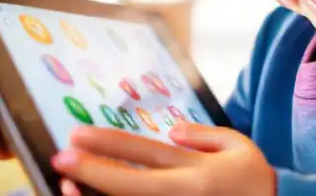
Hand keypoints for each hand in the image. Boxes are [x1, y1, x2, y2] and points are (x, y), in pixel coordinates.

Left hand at [52, 122, 275, 195]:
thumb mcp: (238, 147)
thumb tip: (171, 130)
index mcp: (198, 172)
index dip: (109, 144)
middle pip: (129, 184)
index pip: (145, 154)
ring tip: (68, 185)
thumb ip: (203, 135)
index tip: (77, 135)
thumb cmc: (255, 181)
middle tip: (60, 158)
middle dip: (91, 170)